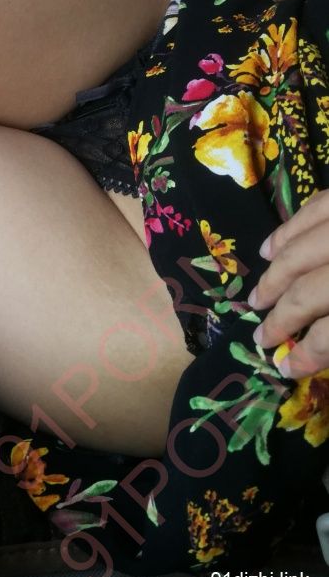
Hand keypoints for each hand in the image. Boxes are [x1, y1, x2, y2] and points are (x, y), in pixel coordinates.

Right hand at [249, 190, 328, 378]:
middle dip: (282, 316)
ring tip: (259, 296)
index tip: (285, 369)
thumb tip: (318, 348)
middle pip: (308, 292)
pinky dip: (289, 229)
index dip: (308, 355)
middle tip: (263, 334)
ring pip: (302, 249)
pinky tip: (271, 247)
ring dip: (275, 275)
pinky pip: (316, 207)